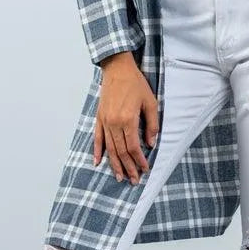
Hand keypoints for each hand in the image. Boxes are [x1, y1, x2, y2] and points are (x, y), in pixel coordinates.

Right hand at [93, 52, 158, 183]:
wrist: (118, 69)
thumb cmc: (135, 83)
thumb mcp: (150, 102)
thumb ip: (151, 124)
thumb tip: (151, 143)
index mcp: (127, 120)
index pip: (133, 147)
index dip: (139, 161)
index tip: (145, 170)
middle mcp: (114, 123)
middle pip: (120, 151)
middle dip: (128, 167)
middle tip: (133, 180)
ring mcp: (105, 121)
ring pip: (109, 148)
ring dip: (114, 164)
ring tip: (119, 177)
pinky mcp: (99, 118)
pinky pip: (97, 138)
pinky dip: (97, 151)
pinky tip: (97, 162)